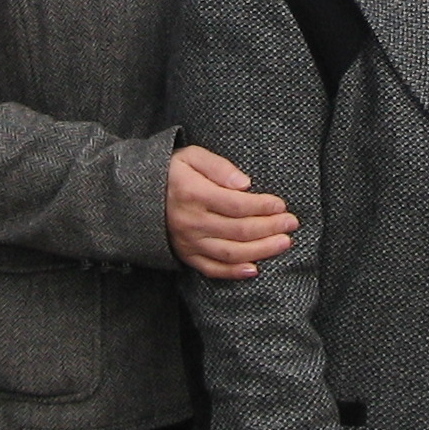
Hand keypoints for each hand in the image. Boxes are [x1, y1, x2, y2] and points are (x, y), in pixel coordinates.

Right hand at [168, 144, 297, 278]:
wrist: (137, 196)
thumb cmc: (171, 171)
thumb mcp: (191, 156)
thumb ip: (218, 166)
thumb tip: (245, 183)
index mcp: (194, 194)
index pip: (237, 205)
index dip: (262, 206)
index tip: (281, 204)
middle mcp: (191, 222)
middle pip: (239, 230)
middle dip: (270, 227)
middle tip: (291, 223)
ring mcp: (189, 243)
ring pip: (230, 253)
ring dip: (261, 250)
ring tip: (283, 243)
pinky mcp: (186, 256)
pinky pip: (212, 270)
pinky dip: (234, 272)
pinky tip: (255, 269)